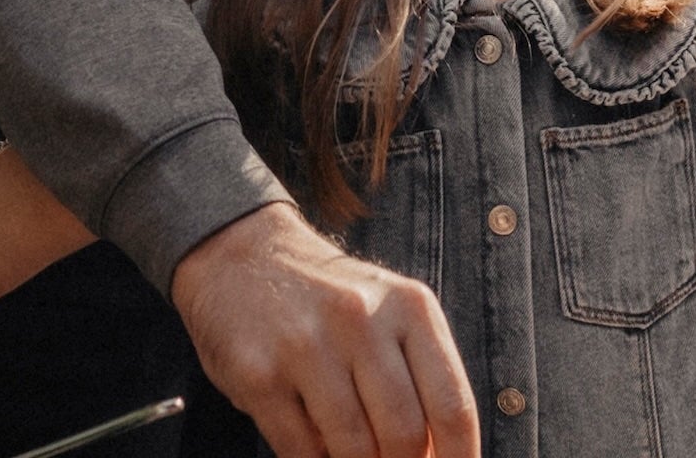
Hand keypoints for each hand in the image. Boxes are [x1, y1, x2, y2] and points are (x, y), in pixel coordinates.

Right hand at [173, 201, 477, 457]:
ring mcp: (307, 346)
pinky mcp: (259, 375)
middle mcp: (361, 319)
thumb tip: (436, 456)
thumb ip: (418, 377)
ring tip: (351, 452)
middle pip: (405, 436)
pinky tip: (314, 443)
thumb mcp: (388, 314)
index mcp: (408, 305)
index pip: (452, 405)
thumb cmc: (331, 301)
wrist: (244, 257)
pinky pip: (301, 453)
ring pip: (354, 452)